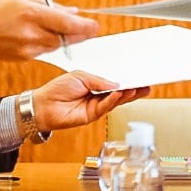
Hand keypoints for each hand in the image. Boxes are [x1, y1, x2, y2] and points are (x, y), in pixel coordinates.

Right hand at [0, 0, 98, 61]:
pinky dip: (49, 43)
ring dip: (64, 37)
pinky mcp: (26, 58)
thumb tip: (73, 13)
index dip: (84, 26)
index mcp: (31, 14)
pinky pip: (46, 50)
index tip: (96, 26)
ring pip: (57, 45)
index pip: (66, 23)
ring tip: (63, 28)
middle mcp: (31, 33)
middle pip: (66, 37)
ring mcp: (28, 48)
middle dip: (80, 33)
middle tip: (91, 29)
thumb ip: (51, 7)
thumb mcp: (23, 1)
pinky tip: (44, 35)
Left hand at [31, 71, 149, 130]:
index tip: (139, 75)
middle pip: (120, 92)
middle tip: (147, 84)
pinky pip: (106, 106)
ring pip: (116, 101)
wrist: (44, 105)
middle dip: (134, 88)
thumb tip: (116, 84)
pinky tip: (121, 93)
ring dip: (127, 94)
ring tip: (138, 88)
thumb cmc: (58, 89)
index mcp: (95, 83)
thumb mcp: (80, 76)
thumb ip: (99, 80)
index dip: (127, 79)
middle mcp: (98, 95)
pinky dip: (114, 99)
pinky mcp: (92, 115)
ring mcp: (96, 106)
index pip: (115, 81)